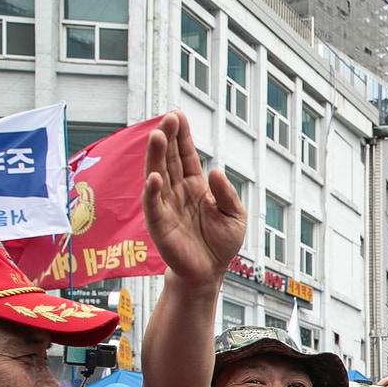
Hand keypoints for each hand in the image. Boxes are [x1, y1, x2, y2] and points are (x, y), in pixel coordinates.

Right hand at [143, 111, 245, 287]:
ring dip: (155, 157)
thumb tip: (215, 171)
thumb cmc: (221, 243)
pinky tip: (154, 177)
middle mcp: (177, 191)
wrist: (209, 272)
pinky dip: (152, 192)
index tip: (178, 114)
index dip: (181, 136)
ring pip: (157, 175)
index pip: (185, 155)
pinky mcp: (159, 225)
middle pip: (168, 159)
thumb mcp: (235, 216)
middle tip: (168, 118)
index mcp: (195, 186)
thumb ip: (227, 194)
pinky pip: (153, 206)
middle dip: (167, 138)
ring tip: (157, 136)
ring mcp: (166, 206)